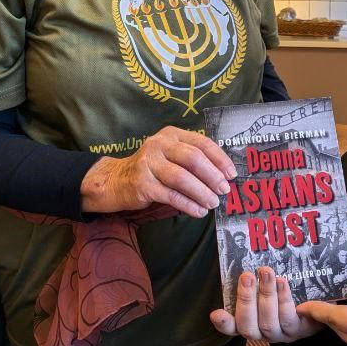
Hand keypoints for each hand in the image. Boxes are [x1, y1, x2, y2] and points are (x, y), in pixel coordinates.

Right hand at [80, 125, 235, 217]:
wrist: (114, 180)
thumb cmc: (151, 169)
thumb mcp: (170, 155)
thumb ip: (192, 159)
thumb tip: (223, 176)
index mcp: (171, 134)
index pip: (201, 143)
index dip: (220, 159)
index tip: (232, 174)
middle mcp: (159, 145)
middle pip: (193, 159)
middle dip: (212, 176)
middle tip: (224, 190)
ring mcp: (148, 164)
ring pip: (182, 178)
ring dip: (202, 192)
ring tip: (213, 203)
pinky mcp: (142, 184)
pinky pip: (171, 195)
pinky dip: (188, 204)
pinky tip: (199, 211)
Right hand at [210, 266, 321, 342]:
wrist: (319, 304)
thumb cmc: (286, 291)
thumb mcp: (268, 286)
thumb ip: (255, 280)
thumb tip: (244, 255)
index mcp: (251, 323)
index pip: (233, 327)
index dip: (223, 323)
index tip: (216, 313)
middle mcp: (263, 332)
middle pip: (248, 325)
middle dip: (246, 299)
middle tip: (247, 275)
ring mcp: (281, 334)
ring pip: (268, 322)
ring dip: (266, 295)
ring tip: (267, 273)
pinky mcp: (299, 330)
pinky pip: (289, 319)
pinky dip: (284, 299)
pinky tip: (282, 283)